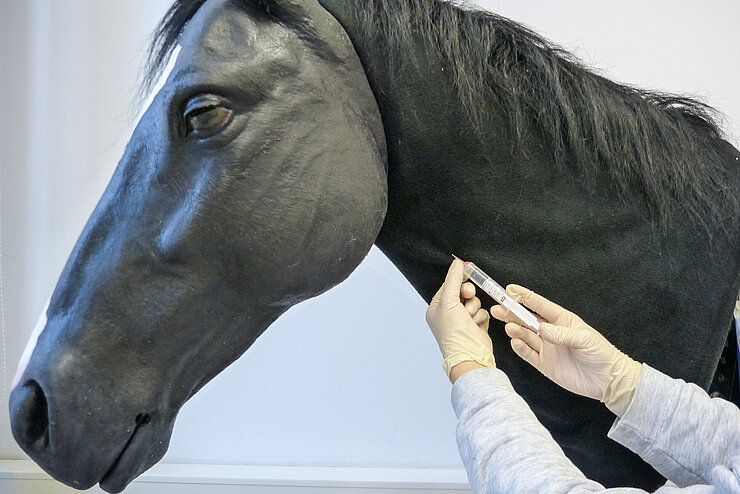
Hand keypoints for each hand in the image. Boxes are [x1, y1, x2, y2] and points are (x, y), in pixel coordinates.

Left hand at [426, 260, 493, 381]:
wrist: (470, 355)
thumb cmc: (454, 332)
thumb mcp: (449, 302)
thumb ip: (454, 281)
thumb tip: (457, 263)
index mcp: (436, 309)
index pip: (448, 286)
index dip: (457, 282)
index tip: (465, 276)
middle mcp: (448, 314)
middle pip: (462, 293)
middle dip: (467, 295)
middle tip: (467, 297)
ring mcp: (462, 321)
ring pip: (474, 301)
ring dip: (474, 307)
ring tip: (470, 318)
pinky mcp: (476, 326)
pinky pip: (482, 311)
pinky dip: (480, 317)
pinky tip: (476, 324)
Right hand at [490, 285, 641, 415]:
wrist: (607, 381)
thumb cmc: (600, 354)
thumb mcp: (584, 339)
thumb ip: (561, 334)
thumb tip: (541, 328)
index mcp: (562, 321)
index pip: (540, 305)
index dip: (525, 297)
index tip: (510, 289)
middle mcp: (551, 332)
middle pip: (527, 320)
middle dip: (512, 313)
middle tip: (498, 309)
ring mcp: (547, 348)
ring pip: (525, 336)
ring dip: (515, 330)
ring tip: (509, 328)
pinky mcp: (544, 365)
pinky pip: (528, 354)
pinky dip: (520, 348)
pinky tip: (515, 343)